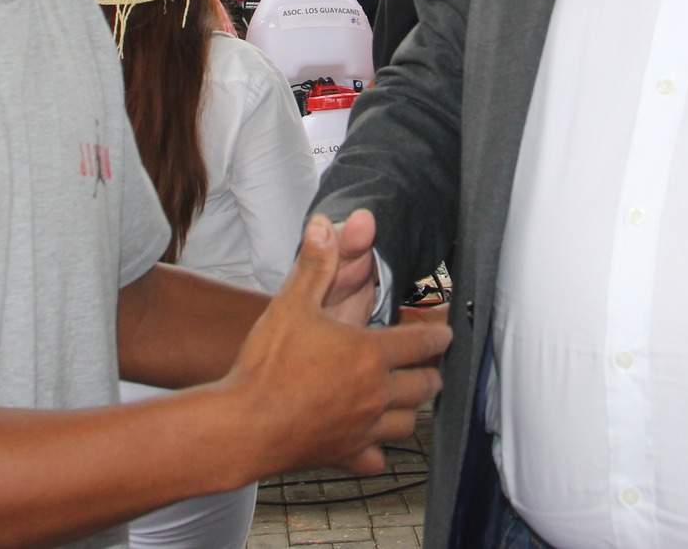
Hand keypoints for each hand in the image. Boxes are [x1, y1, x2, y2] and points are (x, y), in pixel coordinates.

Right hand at [230, 216, 448, 474]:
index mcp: (370, 354)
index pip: (422, 342)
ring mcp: (363, 428)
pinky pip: (376, 460)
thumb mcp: (292, 304)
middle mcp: (375, 393)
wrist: (242, 425)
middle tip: (431, 366)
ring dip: (413, 409)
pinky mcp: (345, 455)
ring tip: (409, 400)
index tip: (445, 333)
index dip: (438, 334)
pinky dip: (380, 452)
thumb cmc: (266, 366)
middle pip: (425, 385)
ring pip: (408, 423)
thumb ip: (314, 265)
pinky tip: (375, 447)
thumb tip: (324, 227)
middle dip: (431, 373)